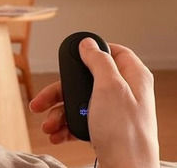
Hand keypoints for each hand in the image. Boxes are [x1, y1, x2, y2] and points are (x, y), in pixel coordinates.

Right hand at [29, 38, 159, 167]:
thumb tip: (89, 43)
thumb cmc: (125, 132)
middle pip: (87, 79)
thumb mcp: (109, 87)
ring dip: (59, 112)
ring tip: (48, 125)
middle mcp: (126, 93)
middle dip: (61, 91)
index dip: (93, 51)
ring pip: (80, 102)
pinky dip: (65, 126)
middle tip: (42, 99)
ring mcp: (115, 112)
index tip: (73, 57)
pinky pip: (81, 121)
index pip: (115, 52)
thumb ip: (98, 61)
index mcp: (134, 77)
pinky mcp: (106, 130)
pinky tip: (56, 134)